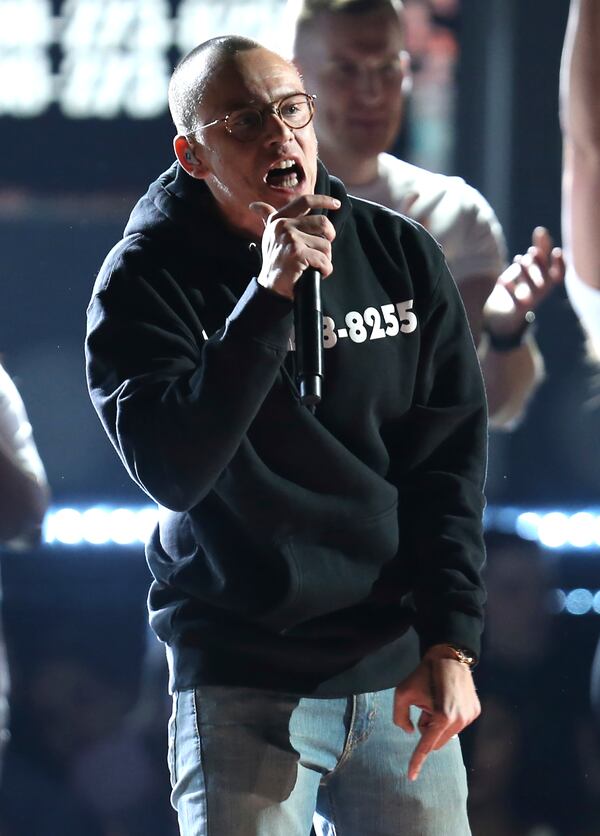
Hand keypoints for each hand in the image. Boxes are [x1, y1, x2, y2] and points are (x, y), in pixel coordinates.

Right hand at [249, 194, 339, 299]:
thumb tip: (255, 206)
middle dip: (329, 239)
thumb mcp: (270, 236)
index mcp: (279, 219)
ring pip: (326, 244)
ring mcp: (290, 239)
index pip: (305, 201)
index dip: (323, 200)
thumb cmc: (275, 262)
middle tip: (323, 251)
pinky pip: (324, 260)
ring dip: (325, 259)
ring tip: (313, 265)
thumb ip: (267, 218)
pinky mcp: (298, 254)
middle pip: (323, 223)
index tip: (337, 203)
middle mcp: (283, 226)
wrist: (271, 286)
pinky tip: (316, 273)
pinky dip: (325, 270)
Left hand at [393, 645, 480, 781]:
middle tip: (424, 707)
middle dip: (427, 729)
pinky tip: (448, 698)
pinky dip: (449, 717)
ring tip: (437, 700)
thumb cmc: (423, 673)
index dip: (416, 762)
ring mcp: (470, 717)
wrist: (449, 655)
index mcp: (441, 717)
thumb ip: (400, 717)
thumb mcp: (402, 692)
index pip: (426, 746)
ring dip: (438, 723)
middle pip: (436, 741)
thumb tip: (411, 732)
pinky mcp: (475, 711)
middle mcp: (459, 721)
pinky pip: (458, 724)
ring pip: (447, 734)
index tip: (410, 777)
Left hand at [483, 226, 564, 337]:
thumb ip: (539, 249)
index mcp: (548, 281)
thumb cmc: (523, 284)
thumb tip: (541, 230)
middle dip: (541, 264)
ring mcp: (532, 301)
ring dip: (527, 272)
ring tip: (518, 258)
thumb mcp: (532, 266)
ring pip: (534, 289)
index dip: (560, 264)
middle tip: (532, 250)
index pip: (560, 274)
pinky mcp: (519, 309)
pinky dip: (510, 289)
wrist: (507, 312)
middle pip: (547, 278)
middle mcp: (543, 292)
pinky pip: (516, 301)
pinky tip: (502, 279)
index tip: (556, 251)